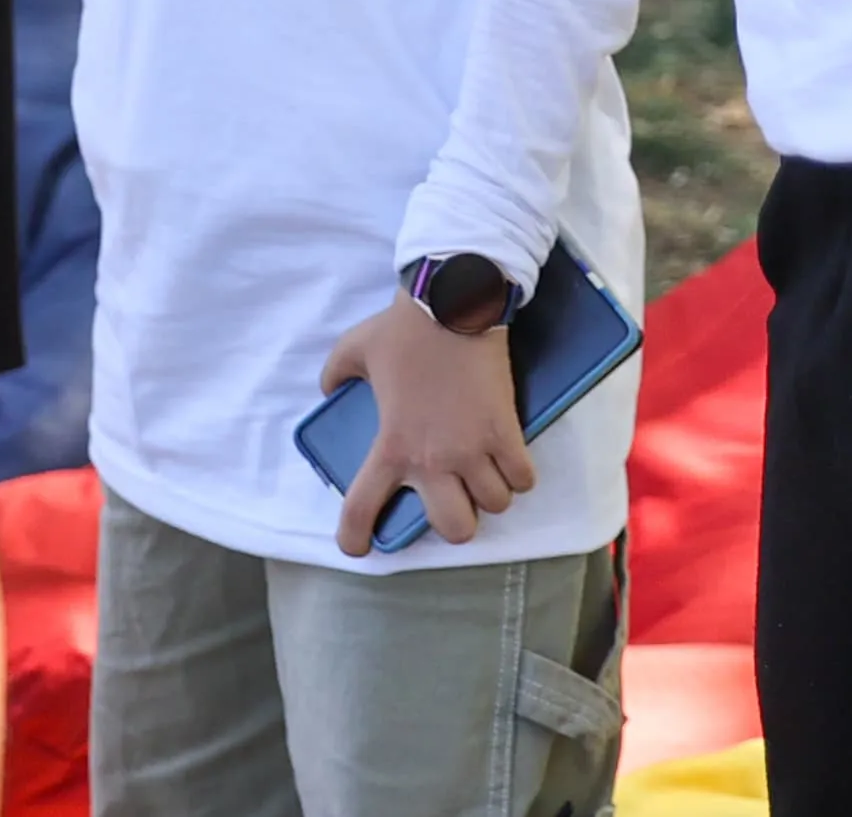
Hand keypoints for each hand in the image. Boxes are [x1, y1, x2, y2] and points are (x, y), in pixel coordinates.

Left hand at [318, 295, 535, 555]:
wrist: (454, 304)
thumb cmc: (404, 329)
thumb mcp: (353, 349)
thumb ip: (335, 374)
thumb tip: (328, 389)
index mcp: (391, 445)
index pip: (363, 508)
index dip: (355, 537)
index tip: (358, 546)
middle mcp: (433, 459)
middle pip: (455, 528)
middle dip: (455, 521)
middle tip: (453, 498)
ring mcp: (474, 449)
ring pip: (495, 505)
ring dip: (490, 493)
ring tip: (484, 473)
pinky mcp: (506, 432)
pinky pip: (523, 478)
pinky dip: (519, 475)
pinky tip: (510, 459)